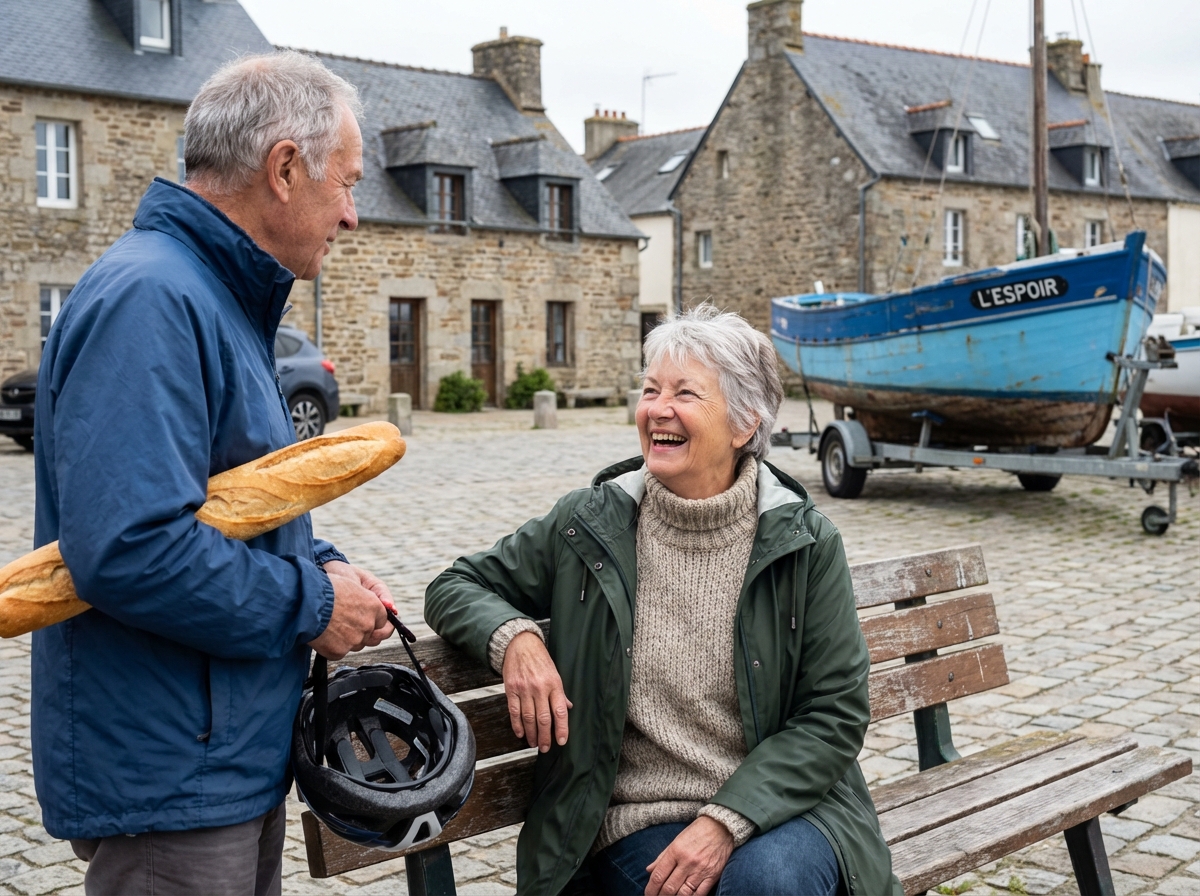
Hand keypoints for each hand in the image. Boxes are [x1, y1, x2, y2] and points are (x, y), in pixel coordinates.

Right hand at [308, 561, 393, 659]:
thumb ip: (366, 599)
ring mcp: (354, 640)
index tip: (367, 620)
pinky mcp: (339, 652)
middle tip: (346, 623)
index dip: (375, 620)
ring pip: (356, 644)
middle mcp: (368, 625)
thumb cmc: (326, 588)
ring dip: (348, 639)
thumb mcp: (351, 584)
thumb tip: (382, 606)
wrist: (305, 602)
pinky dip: (332, 646)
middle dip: (361, 630)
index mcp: (374, 607)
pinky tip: (323, 634)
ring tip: (332, 626)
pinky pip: (340, 651)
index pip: (383, 620)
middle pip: (371, 635)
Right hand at [501, 631, 571, 752]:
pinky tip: (520, 733)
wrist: (520, 645)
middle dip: (545, 736)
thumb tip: (568, 708)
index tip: (561, 741)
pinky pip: (514, 712)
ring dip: (531, 734)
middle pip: (543, 718)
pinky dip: (517, 725)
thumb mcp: (555, 673)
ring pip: (528, 718)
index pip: (560, 711)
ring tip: (534, 743)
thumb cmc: (539, 659)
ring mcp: (524, 689)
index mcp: (554, 684)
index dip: (562, 728)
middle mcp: (540, 688)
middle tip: (545, 748)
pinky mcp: (511, 689)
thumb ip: (560, 693)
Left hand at [645, 816, 733, 895]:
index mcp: (676, 851)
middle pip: (669, 888)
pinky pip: (699, 894)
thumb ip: (662, 857)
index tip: (648, 894)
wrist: (721, 827)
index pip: (659, 876)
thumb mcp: (676, 840)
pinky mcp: (712, 876)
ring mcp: (701, 870)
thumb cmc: (696, 832)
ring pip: (683, 894)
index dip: (651, 889)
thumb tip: (649, 870)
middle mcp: (687, 862)